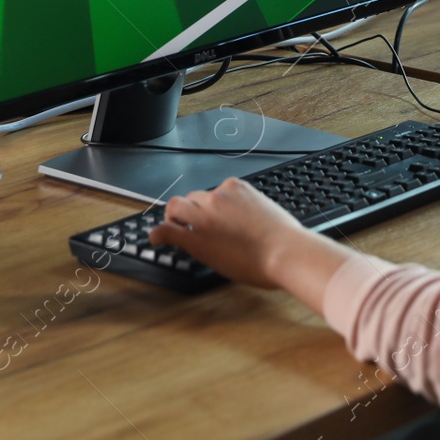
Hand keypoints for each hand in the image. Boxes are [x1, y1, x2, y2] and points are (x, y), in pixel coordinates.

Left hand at [149, 178, 322, 289]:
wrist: (283, 251)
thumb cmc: (283, 239)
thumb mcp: (267, 213)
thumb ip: (250, 211)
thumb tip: (246, 222)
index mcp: (237, 188)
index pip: (213, 192)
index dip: (208, 206)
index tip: (210, 216)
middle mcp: (218, 196)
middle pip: (193, 198)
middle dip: (192, 211)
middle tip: (192, 225)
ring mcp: (204, 215)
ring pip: (177, 208)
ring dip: (176, 218)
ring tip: (176, 229)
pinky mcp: (195, 237)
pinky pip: (166, 230)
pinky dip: (158, 234)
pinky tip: (156, 240)